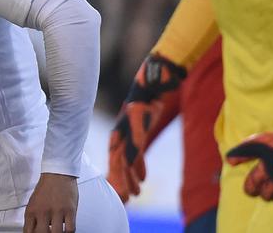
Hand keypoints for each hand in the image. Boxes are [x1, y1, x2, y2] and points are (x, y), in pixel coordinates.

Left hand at [24, 172, 77, 232]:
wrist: (57, 173)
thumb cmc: (45, 188)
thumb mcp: (33, 203)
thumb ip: (33, 219)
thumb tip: (33, 231)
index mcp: (31, 211)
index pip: (28, 232)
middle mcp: (43, 212)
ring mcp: (57, 211)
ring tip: (58, 231)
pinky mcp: (69, 210)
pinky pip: (70, 229)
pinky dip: (68, 232)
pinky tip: (66, 230)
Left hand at [107, 52, 185, 201]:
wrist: (156, 72)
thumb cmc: (151, 95)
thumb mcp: (144, 117)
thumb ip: (139, 132)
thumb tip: (139, 148)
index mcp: (122, 128)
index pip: (115, 154)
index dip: (116, 172)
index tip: (121, 190)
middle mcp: (122, 126)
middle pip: (116, 158)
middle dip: (119, 180)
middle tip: (124, 199)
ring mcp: (128, 123)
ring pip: (124, 156)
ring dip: (128, 177)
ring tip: (133, 194)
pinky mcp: (137, 118)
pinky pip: (137, 145)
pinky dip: (138, 162)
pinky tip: (141, 177)